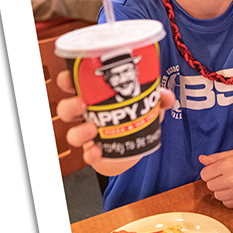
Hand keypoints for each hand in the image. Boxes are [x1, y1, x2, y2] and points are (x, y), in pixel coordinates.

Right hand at [56, 70, 174, 172]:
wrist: (138, 145)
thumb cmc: (137, 116)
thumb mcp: (149, 103)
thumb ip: (159, 98)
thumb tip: (165, 96)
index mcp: (95, 97)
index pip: (73, 85)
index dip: (67, 80)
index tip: (70, 76)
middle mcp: (87, 115)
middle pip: (66, 109)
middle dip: (69, 106)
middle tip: (81, 103)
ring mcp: (89, 135)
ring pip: (72, 134)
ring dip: (79, 131)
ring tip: (92, 129)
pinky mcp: (95, 152)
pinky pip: (87, 155)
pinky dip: (90, 155)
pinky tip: (97, 152)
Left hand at [199, 149, 232, 207]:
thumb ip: (217, 157)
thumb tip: (202, 159)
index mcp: (227, 165)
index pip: (205, 174)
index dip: (210, 171)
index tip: (217, 170)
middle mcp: (230, 179)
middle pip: (210, 185)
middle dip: (216, 180)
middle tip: (228, 175)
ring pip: (217, 195)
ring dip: (222, 190)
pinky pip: (226, 203)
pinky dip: (229, 198)